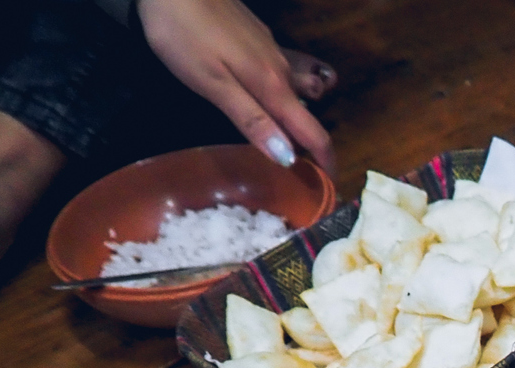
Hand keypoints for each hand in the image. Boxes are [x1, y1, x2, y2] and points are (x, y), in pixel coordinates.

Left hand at [136, 0, 336, 175]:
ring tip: (288, 139)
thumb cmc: (184, 35)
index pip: (311, 131)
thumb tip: (288, 157)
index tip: (329, 185)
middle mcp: (279, 69)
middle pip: (305, 114)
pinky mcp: (257, 37)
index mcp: (272, 86)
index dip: (324, 160)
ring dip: (296, 118)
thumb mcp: (213, 84)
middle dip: (309, 144)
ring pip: (294, 91)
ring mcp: (270, 50)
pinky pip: (281, 74)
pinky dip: (282, 95)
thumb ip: (252, 120)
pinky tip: (267, 99)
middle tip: (302, 172)